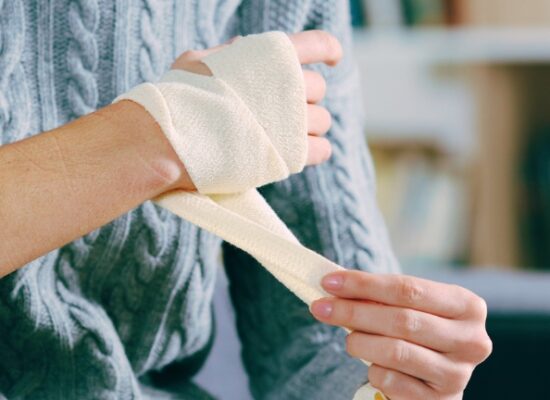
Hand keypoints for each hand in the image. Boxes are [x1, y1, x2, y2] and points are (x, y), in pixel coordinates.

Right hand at [171, 30, 341, 166]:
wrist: (171, 140)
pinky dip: (315, 151)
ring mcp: (295, 120)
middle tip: (281, 111)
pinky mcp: (294, 153)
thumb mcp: (197, 62)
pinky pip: (323, 150)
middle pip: (318, 87)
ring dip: (308, 127)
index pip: (317, 43)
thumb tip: (243, 47)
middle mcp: (290, 84)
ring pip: (323, 121)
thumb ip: (226, 54)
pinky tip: (298, 153)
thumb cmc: (178, 100)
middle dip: (304, 97)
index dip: (329, 50)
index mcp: (271, 55)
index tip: (332, 60)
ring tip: (282, 136)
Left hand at [310, 271, 491, 399]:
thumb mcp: (409, 307)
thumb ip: (381, 296)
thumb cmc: (418, 330)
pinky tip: (372, 364)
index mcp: (467, 306)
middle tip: (320, 307)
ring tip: (348, 338)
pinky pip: (392, 381)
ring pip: (395, 352)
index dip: (364, 284)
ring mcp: (458, 374)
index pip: (408, 288)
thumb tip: (334, 284)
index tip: (329, 281)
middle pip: (401, 320)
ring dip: (359, 341)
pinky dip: (373, 370)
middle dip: (353, 311)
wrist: (436, 374)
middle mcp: (471, 340)